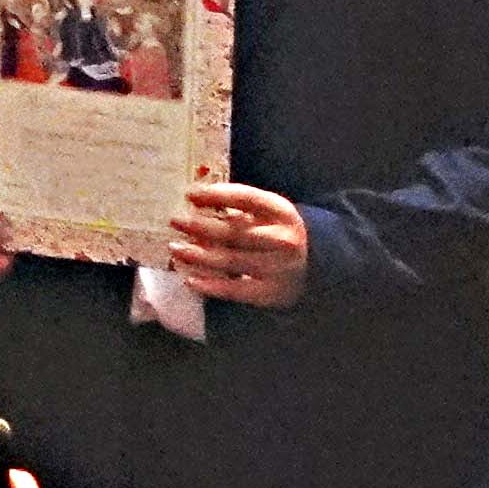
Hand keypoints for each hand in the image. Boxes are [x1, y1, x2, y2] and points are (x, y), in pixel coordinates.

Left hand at [166, 179, 310, 308]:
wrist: (313, 267)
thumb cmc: (277, 232)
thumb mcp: (268, 213)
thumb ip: (239, 206)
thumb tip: (195, 201)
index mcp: (281, 213)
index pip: (247, 198)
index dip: (217, 195)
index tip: (190, 194)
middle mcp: (282, 240)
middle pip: (234, 232)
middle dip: (201, 226)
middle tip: (175, 221)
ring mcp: (276, 268)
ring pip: (230, 260)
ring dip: (197, 255)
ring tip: (175, 248)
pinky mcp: (268, 292)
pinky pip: (234, 290)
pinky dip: (210, 286)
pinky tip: (190, 280)